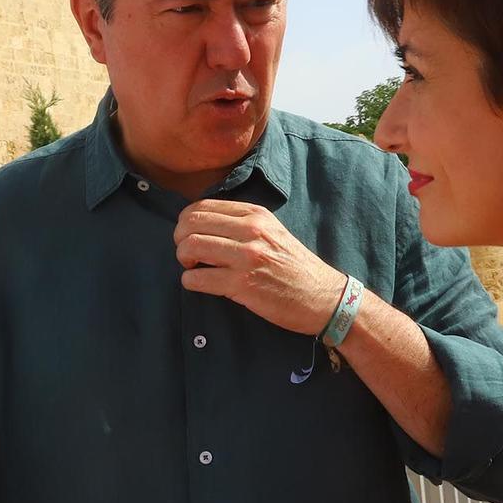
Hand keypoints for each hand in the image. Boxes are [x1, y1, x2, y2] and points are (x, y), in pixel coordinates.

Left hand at [174, 199, 343, 334]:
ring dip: (184, 260)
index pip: (202, 206)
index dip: (186, 222)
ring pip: (190, 247)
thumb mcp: (271, 231)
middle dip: (180, 240)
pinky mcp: (242, 285)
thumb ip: (241, 223)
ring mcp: (246, 257)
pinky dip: (191, 282)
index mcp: (255, 214)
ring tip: (194, 268)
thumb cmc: (294, 266)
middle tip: (188, 254)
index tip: (189, 235)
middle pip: (191, 224)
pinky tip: (201, 283)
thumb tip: (200, 223)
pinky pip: (197, 279)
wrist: (322, 296)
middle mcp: (250, 231)